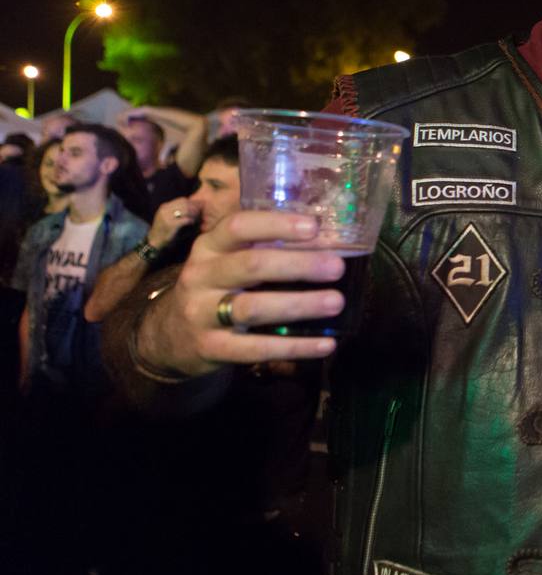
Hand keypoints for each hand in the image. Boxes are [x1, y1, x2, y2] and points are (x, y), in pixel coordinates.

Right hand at [137, 211, 345, 375]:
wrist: (171, 335)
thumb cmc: (217, 287)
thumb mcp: (227, 260)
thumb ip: (266, 247)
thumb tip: (330, 240)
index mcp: (209, 247)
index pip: (238, 226)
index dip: (276, 225)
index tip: (314, 226)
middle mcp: (201, 276)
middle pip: (250, 265)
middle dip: (297, 264)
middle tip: (337, 267)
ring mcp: (203, 313)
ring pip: (252, 308)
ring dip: (298, 304)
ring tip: (336, 302)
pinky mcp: (211, 348)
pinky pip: (256, 349)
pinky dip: (294, 347)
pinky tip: (326, 345)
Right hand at [148, 197, 200, 248]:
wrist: (154, 241)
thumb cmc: (163, 230)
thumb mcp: (166, 217)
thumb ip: (175, 211)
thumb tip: (192, 207)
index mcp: (164, 206)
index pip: (182, 199)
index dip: (192, 202)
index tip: (199, 206)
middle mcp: (165, 209)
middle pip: (185, 203)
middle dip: (195, 207)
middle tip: (201, 212)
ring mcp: (167, 216)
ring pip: (186, 210)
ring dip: (194, 213)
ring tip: (198, 217)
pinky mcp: (171, 224)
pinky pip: (185, 219)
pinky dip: (191, 220)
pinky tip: (193, 223)